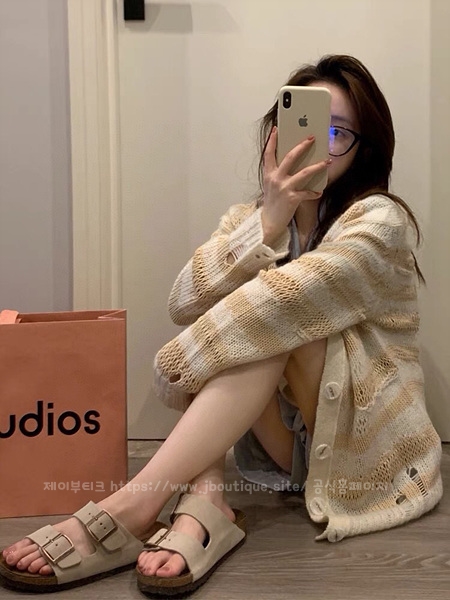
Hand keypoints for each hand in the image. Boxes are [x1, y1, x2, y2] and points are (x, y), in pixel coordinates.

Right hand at [261, 127, 330, 246]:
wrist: (269, 223)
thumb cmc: (272, 203)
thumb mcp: (271, 186)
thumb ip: (278, 174)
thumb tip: (295, 164)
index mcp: (268, 174)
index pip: (269, 153)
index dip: (272, 141)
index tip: (277, 129)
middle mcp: (275, 179)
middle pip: (291, 157)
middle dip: (303, 146)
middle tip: (312, 138)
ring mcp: (284, 188)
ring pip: (305, 172)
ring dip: (318, 166)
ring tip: (327, 161)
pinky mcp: (292, 198)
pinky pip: (308, 192)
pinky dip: (314, 192)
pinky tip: (319, 192)